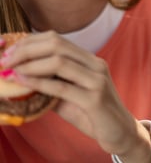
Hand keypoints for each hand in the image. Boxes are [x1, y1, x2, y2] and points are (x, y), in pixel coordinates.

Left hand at [0, 31, 138, 154]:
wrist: (120, 131)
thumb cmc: (93, 114)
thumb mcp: (69, 96)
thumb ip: (51, 85)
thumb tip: (20, 78)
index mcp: (90, 60)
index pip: (58, 39)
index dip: (31, 42)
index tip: (10, 53)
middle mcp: (96, 65)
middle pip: (57, 45)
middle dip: (26, 50)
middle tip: (6, 61)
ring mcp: (97, 80)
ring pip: (59, 62)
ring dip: (30, 65)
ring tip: (12, 72)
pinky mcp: (95, 99)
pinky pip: (62, 87)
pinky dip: (39, 83)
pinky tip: (24, 83)